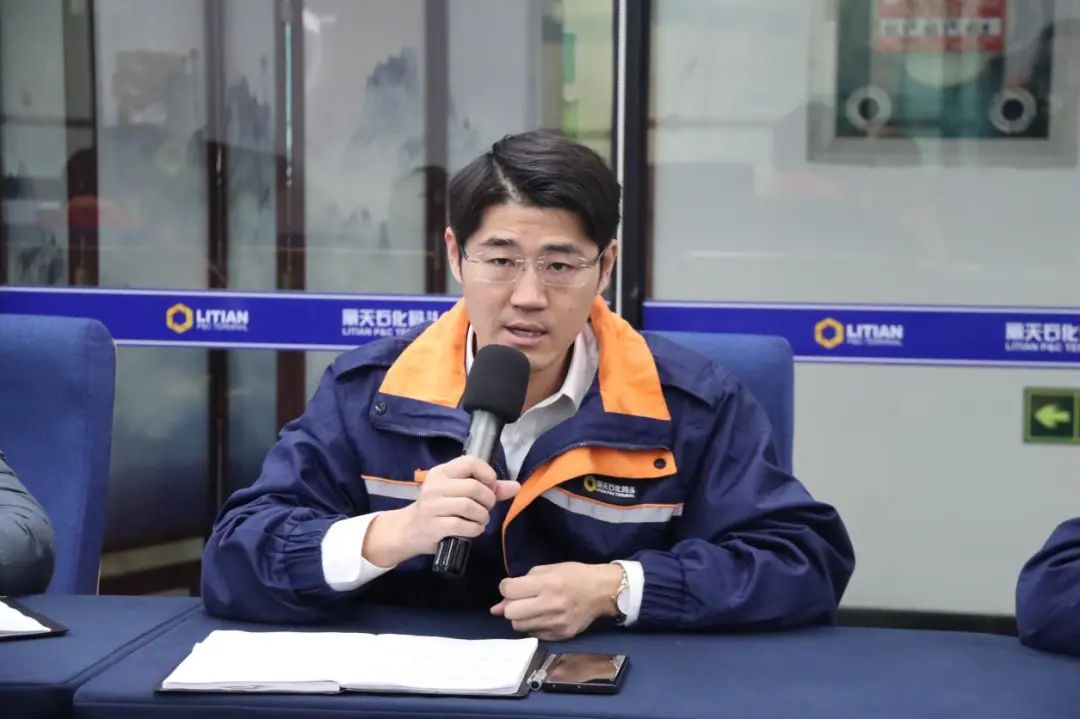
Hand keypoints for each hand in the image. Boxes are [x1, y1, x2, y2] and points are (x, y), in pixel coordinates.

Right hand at [362, 456, 519, 566]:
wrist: (410, 530)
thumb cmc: (439, 508)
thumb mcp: (458, 492)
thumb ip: (488, 488)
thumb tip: (516, 487)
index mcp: (441, 472)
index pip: (470, 462)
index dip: (487, 474)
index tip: (490, 486)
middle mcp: (435, 486)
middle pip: (474, 488)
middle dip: (488, 500)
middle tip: (486, 508)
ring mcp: (432, 506)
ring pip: (469, 507)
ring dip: (482, 516)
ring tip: (480, 520)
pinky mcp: (434, 526)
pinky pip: (463, 526)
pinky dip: (475, 529)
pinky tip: (473, 529)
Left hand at [490, 562, 622, 640]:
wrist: (603, 592)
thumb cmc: (575, 575)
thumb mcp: (549, 569)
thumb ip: (522, 583)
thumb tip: (496, 607)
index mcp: (548, 583)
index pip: (510, 590)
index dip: (506, 588)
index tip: (513, 587)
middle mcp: (551, 605)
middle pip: (511, 613)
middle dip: (510, 605)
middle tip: (521, 600)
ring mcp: (556, 623)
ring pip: (519, 626)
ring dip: (520, 617)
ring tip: (532, 609)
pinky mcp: (561, 636)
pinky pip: (534, 634)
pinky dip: (533, 626)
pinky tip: (543, 617)